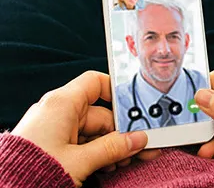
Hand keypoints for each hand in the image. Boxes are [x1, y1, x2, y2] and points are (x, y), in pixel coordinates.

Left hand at [12, 71, 159, 186]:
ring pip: (94, 129)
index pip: (95, 83)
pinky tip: (109, 165)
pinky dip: (97, 151)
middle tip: (139, 145)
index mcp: (63, 103)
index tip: (134, 106)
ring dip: (111, 144)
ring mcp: (57, 127)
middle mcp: (60, 111)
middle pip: (100, 112)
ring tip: (125, 160)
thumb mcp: (79, 161)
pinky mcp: (55, 142)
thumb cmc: (31, 172)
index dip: (115, 90)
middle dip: (120, 130)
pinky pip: (83, 140)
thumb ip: (112, 148)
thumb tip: (138, 139)